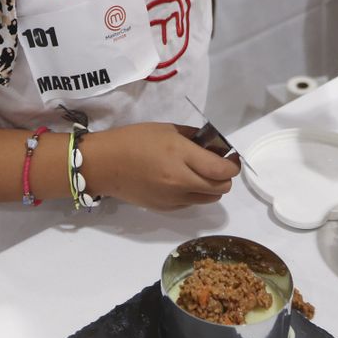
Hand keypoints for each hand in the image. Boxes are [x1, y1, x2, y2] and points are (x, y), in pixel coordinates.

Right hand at [78, 123, 239, 210]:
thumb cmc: (134, 140)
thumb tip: (213, 145)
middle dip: (225, 176)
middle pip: (221, 187)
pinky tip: (181, 181)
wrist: (105, 164)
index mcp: (180, 155)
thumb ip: (193, 137)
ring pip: (210, 199)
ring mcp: (173, 198)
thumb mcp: (167, 129)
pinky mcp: (166, 208)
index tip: (230, 157)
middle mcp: (180, 180)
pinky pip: (192, 203)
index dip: (233, 164)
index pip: (222, 170)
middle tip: (217, 164)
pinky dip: (194, 194)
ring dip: (212, 187)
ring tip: (199, 173)